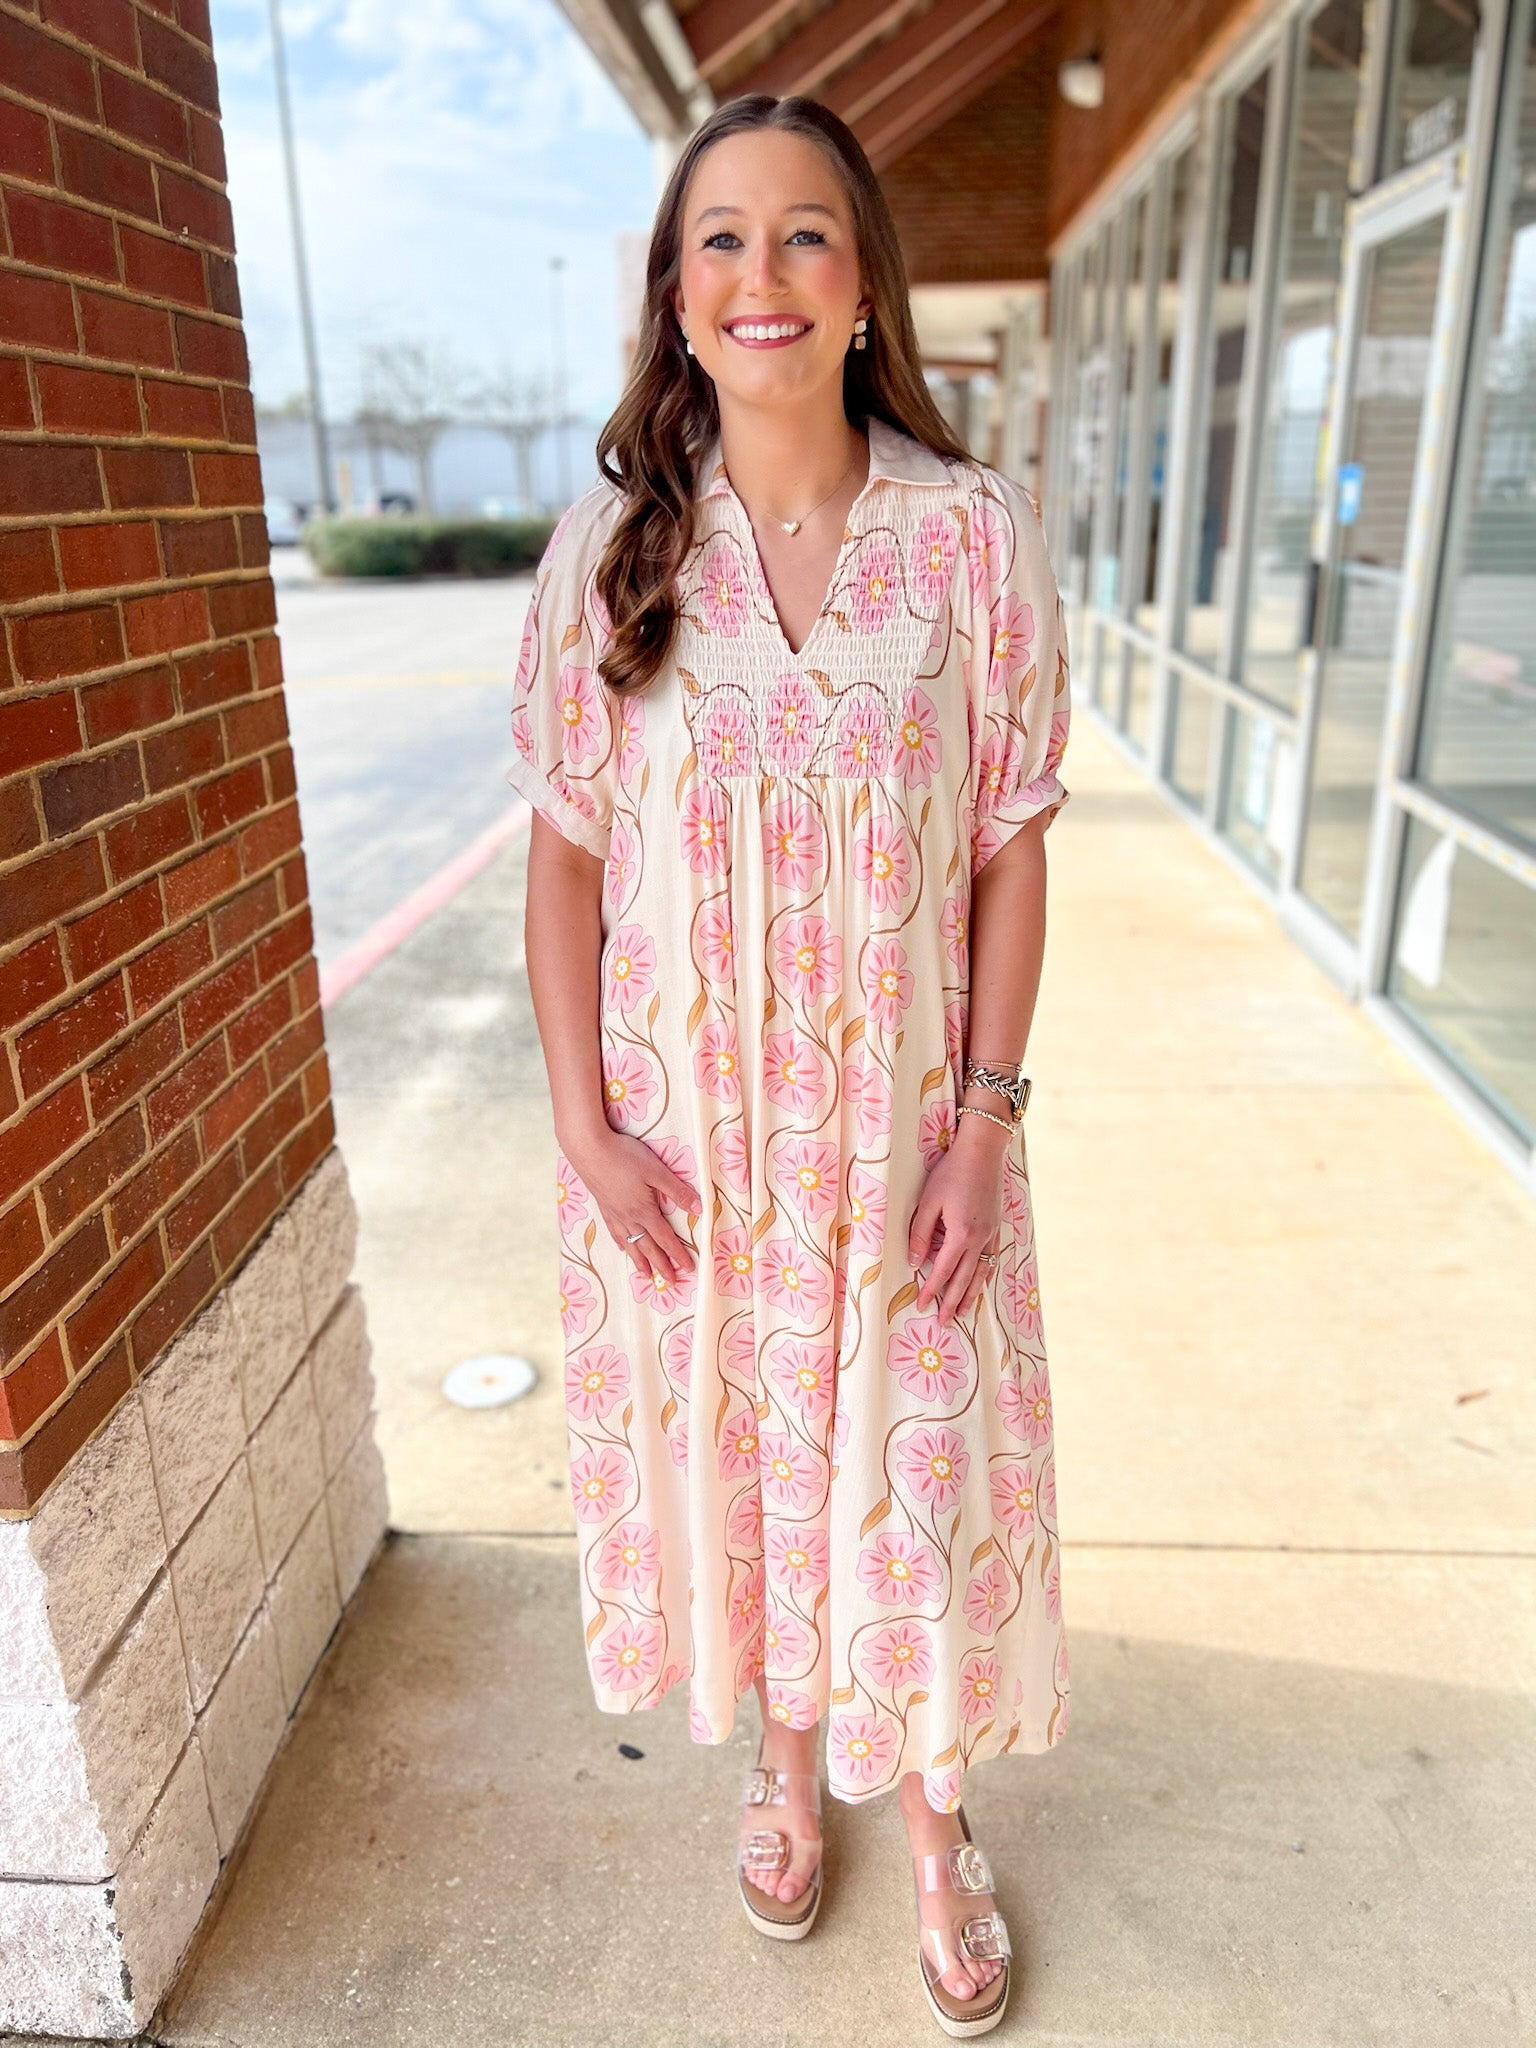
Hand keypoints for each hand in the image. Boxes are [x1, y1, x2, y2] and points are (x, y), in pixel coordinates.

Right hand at [569, 1128, 701, 1286]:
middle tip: (670, 1282)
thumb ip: (677, 1190)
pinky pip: (615, 1232)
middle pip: (648, 1247)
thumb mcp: (656, 1171)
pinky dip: (622, 1244)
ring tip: (646, 1275)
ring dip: (640, 1260)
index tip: (688, 1268)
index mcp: (643, 1211)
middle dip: (661, 1265)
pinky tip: (622, 1247)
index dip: (678, 1254)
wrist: (588, 1149)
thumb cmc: (624, 1156)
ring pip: (630, 1244)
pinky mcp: (603, 1206)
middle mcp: (628, 1217)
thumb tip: (699, 1208)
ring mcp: (614, 1213)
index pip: (665, 1238)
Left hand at [906, 1125, 1006, 1323]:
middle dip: (952, 1302)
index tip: (922, 1306)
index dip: (931, 1291)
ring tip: (963, 1313)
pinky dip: (984, 1276)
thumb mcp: (929, 1201)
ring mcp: (991, 1234)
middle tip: (943, 1322)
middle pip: (965, 1279)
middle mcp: (980, 1239)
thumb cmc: (952, 1172)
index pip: (943, 1272)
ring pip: (982, 1273)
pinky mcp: (996, 1227)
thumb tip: (913, 1262)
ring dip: (971, 1295)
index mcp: (961, 1234)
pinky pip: (991, 1259)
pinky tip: (980, 1282)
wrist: (983, 1152)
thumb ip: (920, 1234)